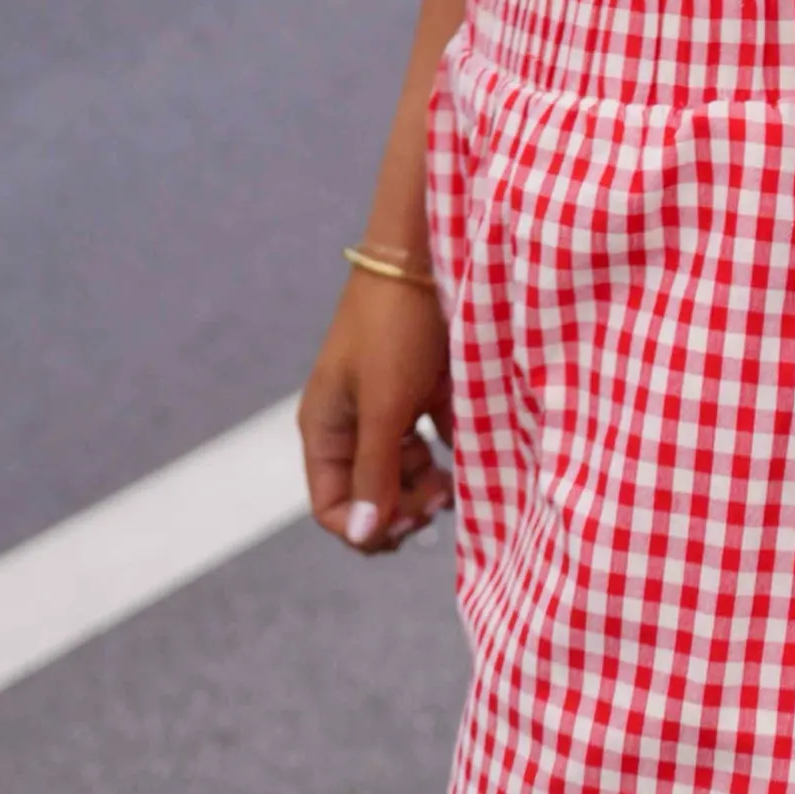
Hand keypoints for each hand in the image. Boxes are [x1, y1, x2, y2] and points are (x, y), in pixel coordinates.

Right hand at [297, 271, 451, 556]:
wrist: (425, 258)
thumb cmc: (394, 329)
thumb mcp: (383, 405)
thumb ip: (374, 471)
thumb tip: (363, 536)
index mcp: (326, 430)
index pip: (333, 507)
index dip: (369, 525)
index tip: (413, 517)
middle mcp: (351, 426)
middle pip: (369, 496)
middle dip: (401, 507)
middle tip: (440, 499)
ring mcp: (386, 410)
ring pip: (402, 474)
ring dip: (426, 487)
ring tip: (453, 481)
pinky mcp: (421, 394)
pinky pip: (430, 445)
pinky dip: (447, 458)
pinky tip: (468, 457)